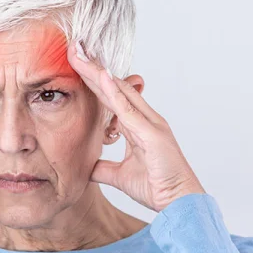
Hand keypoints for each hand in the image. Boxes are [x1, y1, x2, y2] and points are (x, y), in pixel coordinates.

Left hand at [66, 41, 204, 212]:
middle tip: (74, 49)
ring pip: (119, 91)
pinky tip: (101, 77)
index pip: (110, 97)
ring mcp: (149, 123)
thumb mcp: (118, 176)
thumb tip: (85, 167)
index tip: (75, 65)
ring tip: (79, 54)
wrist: (179, 203)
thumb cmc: (156, 186)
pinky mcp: (151, 133)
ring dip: (98, 73)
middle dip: (92, 69)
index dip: (93, 81)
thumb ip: (103, 167)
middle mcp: (144, 119)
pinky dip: (114, 92)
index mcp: (137, 126)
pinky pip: (128, 109)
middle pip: (113, 87)